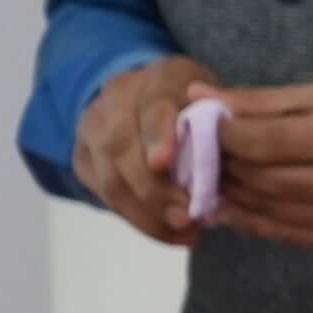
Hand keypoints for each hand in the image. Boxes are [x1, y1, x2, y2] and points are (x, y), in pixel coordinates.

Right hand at [74, 55, 218, 246]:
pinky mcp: (84, 158)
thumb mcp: (218, 105)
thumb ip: (221, 128)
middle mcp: (117, 99)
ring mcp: (93, 128)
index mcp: (160, 78)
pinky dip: (139, 220)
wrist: (147, 98)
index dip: (157, 134)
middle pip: (121, 145)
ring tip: (186, 234)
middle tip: (188, 217)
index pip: (153, 103)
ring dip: (148, 213)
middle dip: (154, 189)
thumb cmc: (199, 107)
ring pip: (110, 176)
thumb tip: (229, 166)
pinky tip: (169, 235)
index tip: (163, 163)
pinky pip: (105, 195)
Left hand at [209, 76, 312, 251]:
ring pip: (270, 211)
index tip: (202, 124)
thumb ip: (264, 100)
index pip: (256, 142)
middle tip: (198, 154)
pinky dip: (259, 221)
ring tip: (213, 178)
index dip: (220, 134)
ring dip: (234, 195)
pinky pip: (292, 234)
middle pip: (259, 179)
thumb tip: (200, 97)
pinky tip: (240, 207)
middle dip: (222, 165)